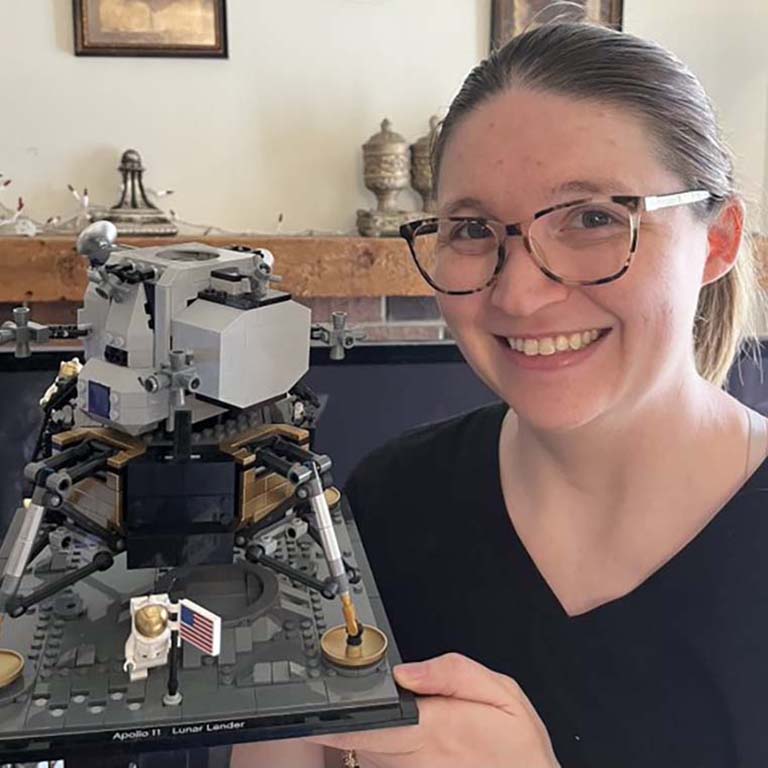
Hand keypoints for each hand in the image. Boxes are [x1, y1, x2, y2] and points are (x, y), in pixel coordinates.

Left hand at [307, 652, 559, 767]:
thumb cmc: (519, 746)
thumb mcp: (502, 693)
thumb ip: (452, 673)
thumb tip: (405, 671)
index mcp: (433, 729)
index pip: (366, 724)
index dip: (337, 712)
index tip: (323, 695)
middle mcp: (415, 758)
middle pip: (358, 737)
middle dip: (351, 715)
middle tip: (346, 694)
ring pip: (367, 751)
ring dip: (366, 732)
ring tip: (387, 715)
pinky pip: (382, 764)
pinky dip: (382, 748)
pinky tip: (400, 738)